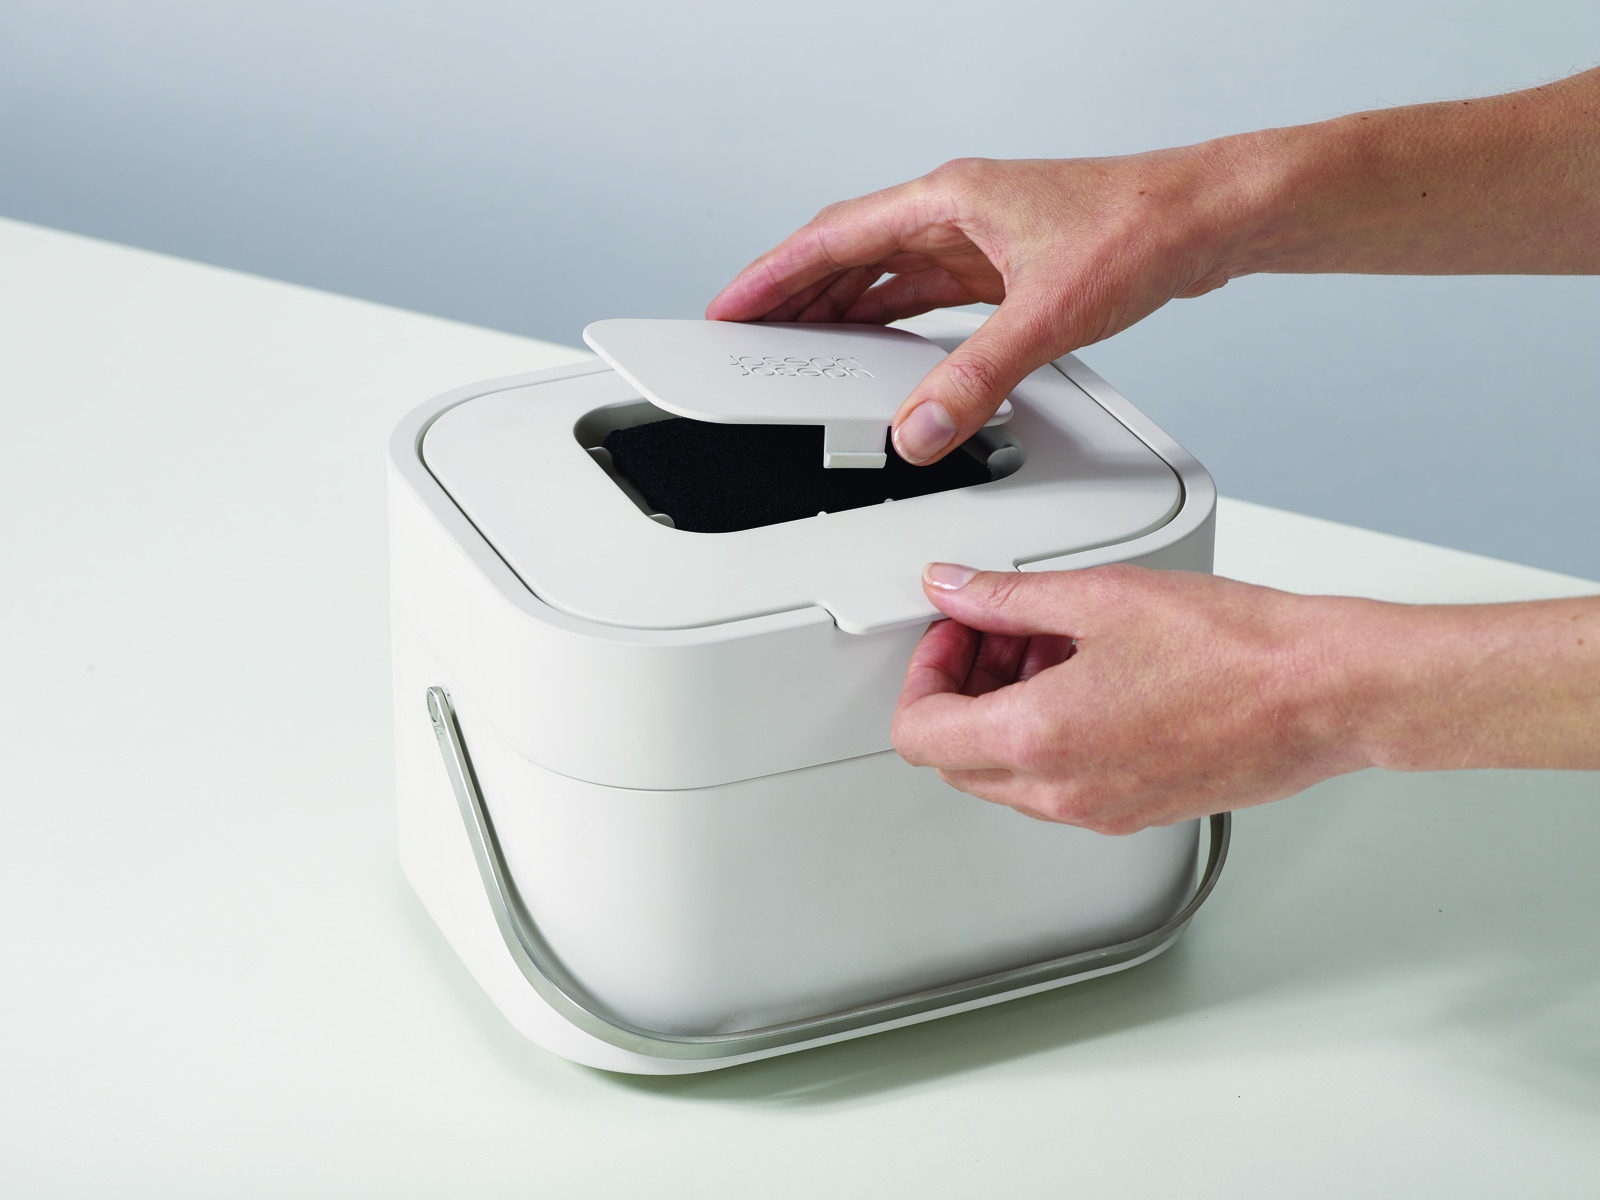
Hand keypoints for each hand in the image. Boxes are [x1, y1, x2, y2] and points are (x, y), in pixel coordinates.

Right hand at [705, 152, 1248, 463]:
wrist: (1208, 218)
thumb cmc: (1142, 228)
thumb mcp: (1049, 313)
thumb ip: (977, 378)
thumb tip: (922, 430)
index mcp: (949, 200)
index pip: (833, 238)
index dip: (773, 276)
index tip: (730, 307)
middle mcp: (956, 211)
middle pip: (848, 253)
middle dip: (793, 295)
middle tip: (748, 335)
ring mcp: (980, 235)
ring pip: (886, 271)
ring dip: (840, 307)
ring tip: (799, 345)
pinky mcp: (1006, 262)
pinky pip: (926, 291)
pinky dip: (892, 318)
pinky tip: (881, 344)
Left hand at [891, 563, 1375, 833]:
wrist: (1326, 693)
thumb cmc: (1236, 650)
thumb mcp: (1100, 596)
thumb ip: (1007, 597)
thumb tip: (955, 590)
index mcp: (1040, 740)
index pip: (921, 734)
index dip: (922, 676)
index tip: (951, 634)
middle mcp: (1064, 792)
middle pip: (957, 760)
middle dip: (961, 691)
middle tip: (995, 634)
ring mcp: (1100, 810)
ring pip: (1008, 775)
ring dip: (1006, 713)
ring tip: (1053, 646)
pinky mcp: (1136, 811)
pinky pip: (1060, 784)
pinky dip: (1051, 736)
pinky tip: (1092, 678)